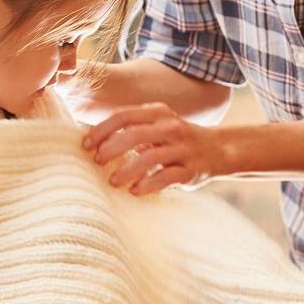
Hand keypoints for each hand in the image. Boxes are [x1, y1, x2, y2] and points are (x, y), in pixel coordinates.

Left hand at [82, 103, 221, 193]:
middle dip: (111, 149)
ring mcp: (182, 149)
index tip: (85, 145)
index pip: (123, 116)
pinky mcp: (190, 170)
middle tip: (97, 162)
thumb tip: (94, 141)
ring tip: (113, 182)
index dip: (101, 130)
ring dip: (127, 170)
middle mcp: (171, 127)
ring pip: (150, 157)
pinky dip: (148, 185)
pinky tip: (135, 191)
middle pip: (134, 135)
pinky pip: (166, 177)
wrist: (218, 149)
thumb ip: (132, 127)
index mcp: (158, 112)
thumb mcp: (158, 124)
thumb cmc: (177, 139)